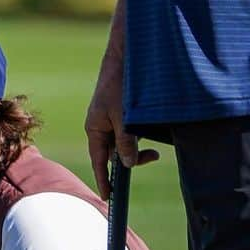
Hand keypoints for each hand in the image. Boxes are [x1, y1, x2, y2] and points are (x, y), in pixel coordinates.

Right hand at [85, 50, 158, 199]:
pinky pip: (130, 129)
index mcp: (95, 128)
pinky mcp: (123, 109)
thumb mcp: (124, 116)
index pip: (99, 161)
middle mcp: (102, 125)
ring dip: (138, 146)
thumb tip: (129, 164)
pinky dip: (140, 134)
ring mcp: (112, 117)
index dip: (104, 179)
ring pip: (125, 141)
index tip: (108, 197)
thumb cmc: (121, 83)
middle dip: (131, 159)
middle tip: (152, 157)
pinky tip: (151, 129)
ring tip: (154, 144)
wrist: (128, 53)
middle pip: (114, 153)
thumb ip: (126, 141)